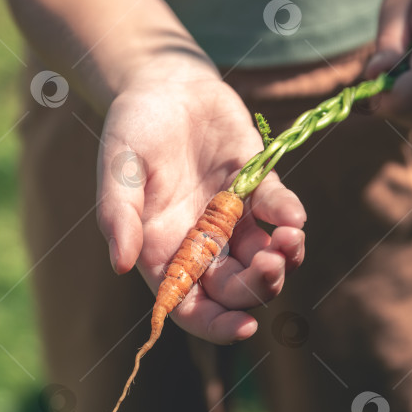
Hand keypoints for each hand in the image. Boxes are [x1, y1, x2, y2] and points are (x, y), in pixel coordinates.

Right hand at [96, 57, 305, 344]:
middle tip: (270, 267)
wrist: (164, 82)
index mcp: (164, 251)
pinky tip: (292, 217)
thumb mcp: (118, 169)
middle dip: (258, 288)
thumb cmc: (132, 129)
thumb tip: (121, 265)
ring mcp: (232, 216)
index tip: (245, 328)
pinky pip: (278, 211)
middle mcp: (201, 242)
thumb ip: (118, 215)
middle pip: (236, 288)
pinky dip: (288, 216)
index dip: (218, 325)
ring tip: (289, 242)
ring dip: (284, 260)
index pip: (192, 307)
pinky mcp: (257, 185)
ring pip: (265, 257)